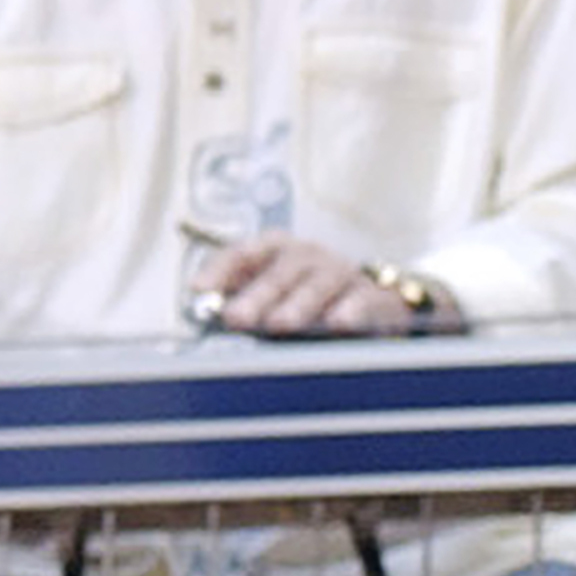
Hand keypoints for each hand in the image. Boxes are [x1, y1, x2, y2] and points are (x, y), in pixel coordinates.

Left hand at [196, 236, 456, 336]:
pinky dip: (351, 311)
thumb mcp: (273, 301)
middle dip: (255, 296)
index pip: (242, 252)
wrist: (376, 304)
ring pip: (317, 285)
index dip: (219, 269)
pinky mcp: (374, 295)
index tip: (198, 290)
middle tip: (236, 318)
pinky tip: (339, 324)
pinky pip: (362, 300)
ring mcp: (341, 273)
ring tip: (280, 324)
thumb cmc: (309, 303)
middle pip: (278, 272)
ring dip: (297, 305)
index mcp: (276, 251)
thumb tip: (205, 320)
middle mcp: (307, 256)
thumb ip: (241, 308)